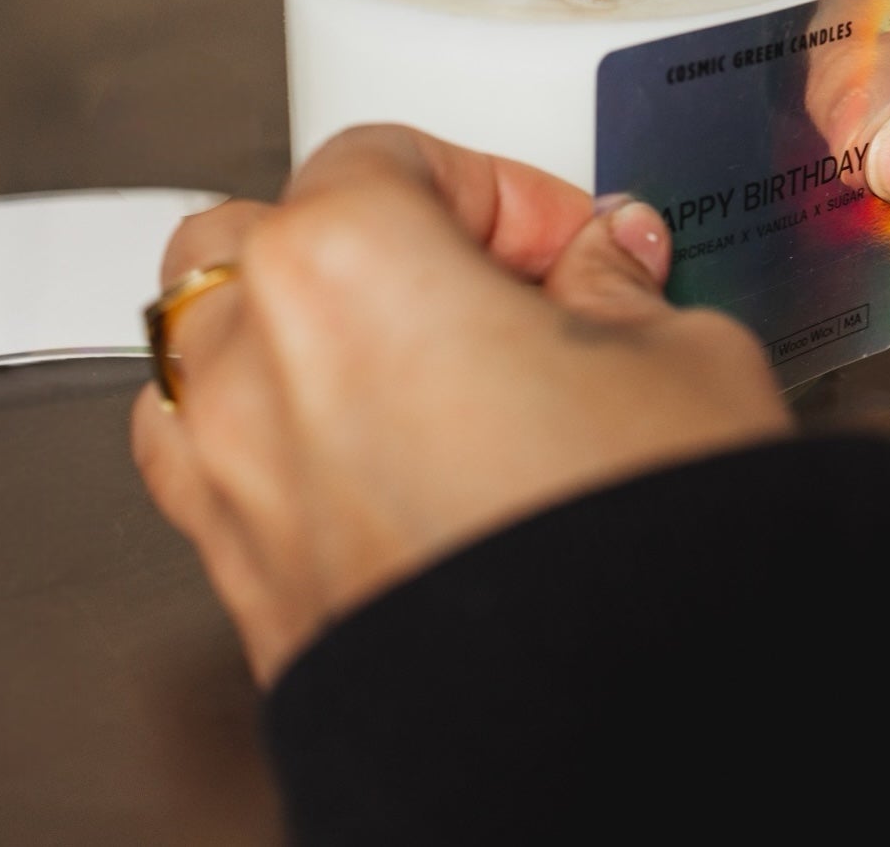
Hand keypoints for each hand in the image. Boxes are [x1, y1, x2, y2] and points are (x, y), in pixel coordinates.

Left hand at [131, 126, 790, 683]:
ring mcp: (232, 490)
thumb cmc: (638, 543)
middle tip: (489, 291)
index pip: (392, 158)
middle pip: (257, 239)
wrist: (615, 731)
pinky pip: (220, 480)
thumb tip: (608, 270)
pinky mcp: (249, 596)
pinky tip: (381, 474)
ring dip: (293, 347)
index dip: (502, 190)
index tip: (567, 244)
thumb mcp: (683, 357)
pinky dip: (280, 455)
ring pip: (206, 361)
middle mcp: (254, 369)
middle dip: (365, 246)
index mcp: (346, 264)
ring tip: (415, 376)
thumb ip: (624, 287)